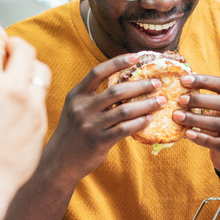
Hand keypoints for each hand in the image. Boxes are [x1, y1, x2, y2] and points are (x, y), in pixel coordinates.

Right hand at [0, 17, 49, 190]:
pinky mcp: (41, 122)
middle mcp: (13, 91)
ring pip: (41, 71)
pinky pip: (42, 98)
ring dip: (30, 66)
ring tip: (20, 72)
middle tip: (7, 48)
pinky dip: (32, 93)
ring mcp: (31, 107)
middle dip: (14, 43)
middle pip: (24, 49)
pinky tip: (21, 101)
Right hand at [45, 53, 164, 184]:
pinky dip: (139, 123)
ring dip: (146, 105)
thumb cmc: (73, 133)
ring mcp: (90, 125)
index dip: (118, 62)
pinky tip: (150, 119)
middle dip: (140, 85)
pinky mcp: (98, 141)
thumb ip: (93, 97)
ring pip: (124, 110)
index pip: (98, 72)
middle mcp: (82, 108)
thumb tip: (124, 84)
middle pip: (116, 90)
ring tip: (160, 101)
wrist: (59, 162)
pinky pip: (124, 129)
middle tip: (157, 83)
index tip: (136, 57)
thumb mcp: (75, 109)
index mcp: (76, 95)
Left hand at [172, 74, 219, 179]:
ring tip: (177, 116)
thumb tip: (180, 84)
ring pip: (219, 123)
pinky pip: (216, 142)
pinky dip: (201, 138)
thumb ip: (206, 98)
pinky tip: (187, 134)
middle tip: (180, 99)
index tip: (183, 80)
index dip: (203, 80)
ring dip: (196, 119)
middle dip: (200, 100)